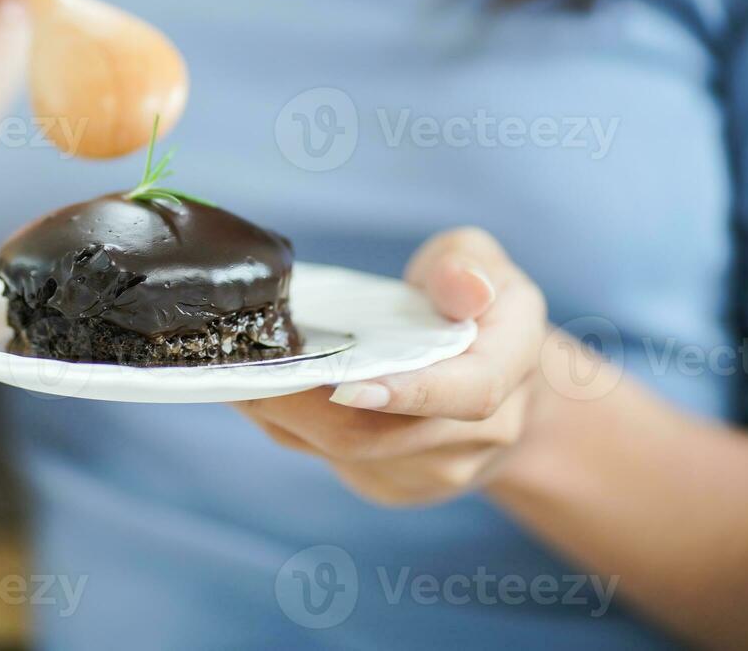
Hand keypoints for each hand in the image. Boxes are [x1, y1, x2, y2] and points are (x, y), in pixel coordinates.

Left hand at [235, 227, 550, 505]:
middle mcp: (478, 435)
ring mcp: (432, 470)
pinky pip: (329, 459)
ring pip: (344, 453)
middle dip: (303, 403)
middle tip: (247, 363)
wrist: (504, 385)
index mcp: (510, 369)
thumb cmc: (484, 310)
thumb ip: (467, 266)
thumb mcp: (486, 263)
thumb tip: (464, 289)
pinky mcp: (391, 484)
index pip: (467, 395)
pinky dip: (286, 422)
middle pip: (381, 436)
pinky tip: (256, 387)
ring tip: (237, 369)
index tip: (345, 381)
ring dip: (282, 412)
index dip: (406, 391)